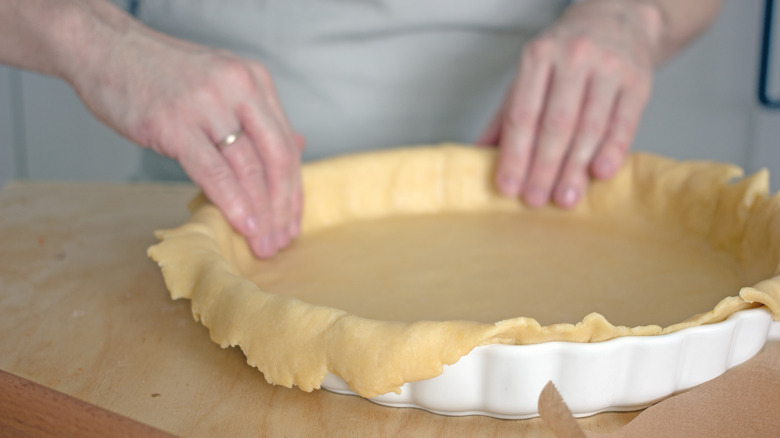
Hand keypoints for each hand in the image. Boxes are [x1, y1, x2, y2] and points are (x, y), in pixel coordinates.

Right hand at [67, 24, 302, 257]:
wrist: (105, 48)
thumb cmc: (161, 72)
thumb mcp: (222, 83)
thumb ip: (257, 116)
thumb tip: (298, 146)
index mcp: (254, 81)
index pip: (286, 144)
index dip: (293, 189)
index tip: (291, 221)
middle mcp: (239, 88)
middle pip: (276, 158)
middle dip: (283, 207)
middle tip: (282, 240)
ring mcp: (207, 105)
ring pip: (248, 168)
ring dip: (261, 213)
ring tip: (263, 243)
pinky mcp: (175, 123)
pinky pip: (213, 171)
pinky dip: (232, 202)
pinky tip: (243, 224)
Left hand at [479, 0, 661, 208]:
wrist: (617, 19)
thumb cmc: (565, 56)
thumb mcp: (530, 75)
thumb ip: (505, 116)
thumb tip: (476, 156)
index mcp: (538, 57)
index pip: (522, 114)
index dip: (514, 154)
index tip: (508, 187)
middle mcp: (573, 58)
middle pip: (555, 124)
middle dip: (543, 167)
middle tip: (535, 200)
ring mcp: (608, 68)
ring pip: (589, 126)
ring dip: (575, 168)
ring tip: (565, 198)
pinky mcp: (638, 80)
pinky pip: (623, 122)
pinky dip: (612, 150)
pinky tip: (600, 173)